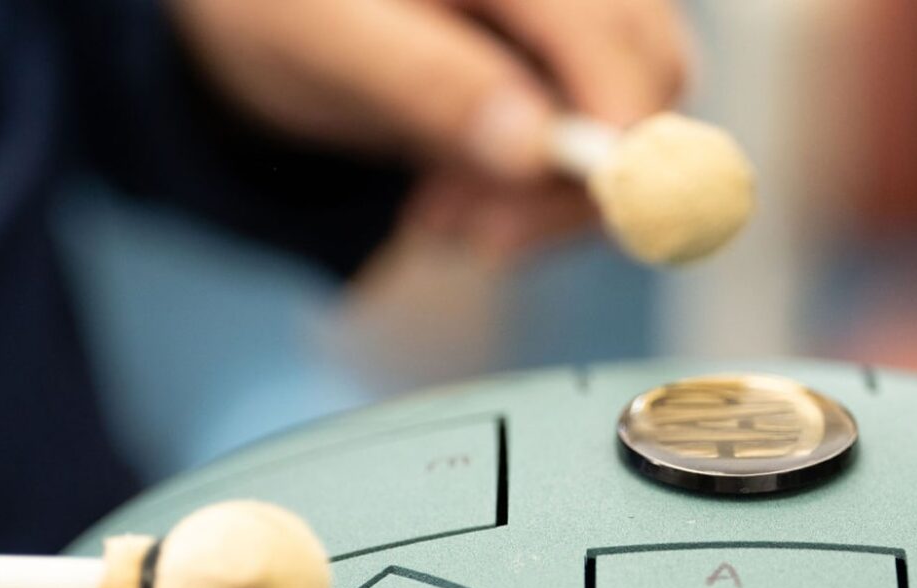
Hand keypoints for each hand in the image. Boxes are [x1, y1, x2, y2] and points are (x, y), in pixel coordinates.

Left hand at [172, 0, 691, 261]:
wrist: (269, 15)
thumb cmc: (282, 6)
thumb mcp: (334, 42)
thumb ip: (432, 85)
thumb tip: (534, 151)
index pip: (619, 40)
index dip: (620, 145)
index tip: (573, 224)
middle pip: (647, 86)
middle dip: (570, 185)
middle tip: (472, 235)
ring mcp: (569, 23)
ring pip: (624, 130)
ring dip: (541, 201)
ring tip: (437, 216)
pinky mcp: (554, 70)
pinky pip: (583, 148)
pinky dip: (527, 195)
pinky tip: (454, 199)